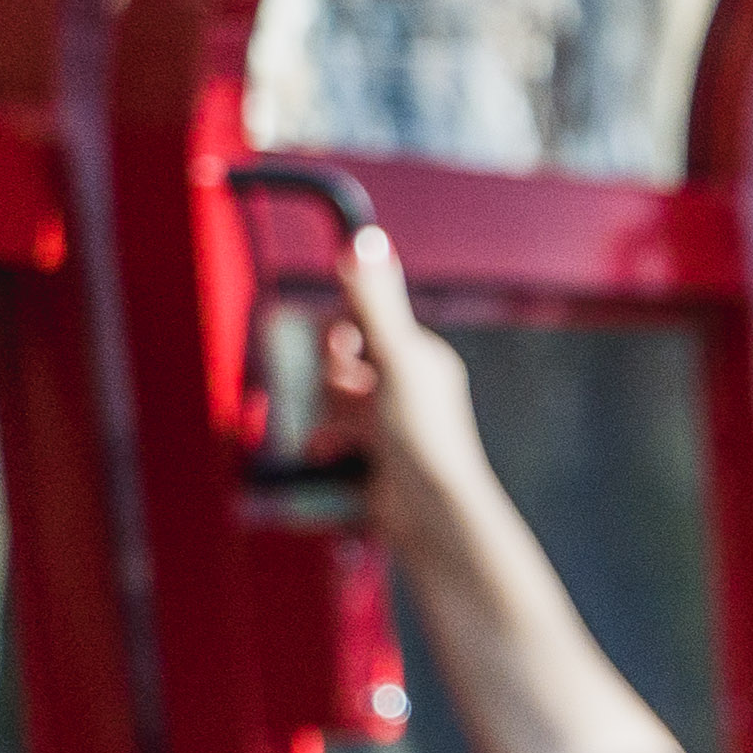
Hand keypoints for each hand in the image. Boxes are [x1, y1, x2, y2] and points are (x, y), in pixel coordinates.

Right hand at [310, 226, 498, 537]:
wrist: (430, 514)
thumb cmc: (423, 436)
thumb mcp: (396, 360)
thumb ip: (375, 302)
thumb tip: (366, 238)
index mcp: (420, 360)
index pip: (362, 328)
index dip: (339, 337)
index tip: (341, 352)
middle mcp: (408, 390)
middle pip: (340, 367)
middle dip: (327, 382)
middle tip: (340, 400)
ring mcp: (389, 427)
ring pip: (331, 405)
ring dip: (321, 418)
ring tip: (332, 437)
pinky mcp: (373, 461)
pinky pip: (332, 441)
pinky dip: (324, 446)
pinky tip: (325, 456)